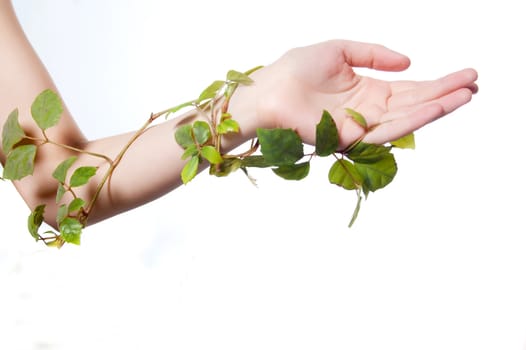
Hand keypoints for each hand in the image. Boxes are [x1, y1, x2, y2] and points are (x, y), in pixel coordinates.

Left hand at [251, 39, 477, 146]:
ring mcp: (360, 126)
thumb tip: (409, 63)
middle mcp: (368, 111)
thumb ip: (374, 54)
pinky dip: (413, 119)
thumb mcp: (340, 49)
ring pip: (405, 118)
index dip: (436, 83)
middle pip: (413, 104)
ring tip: (465, 95)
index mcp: (366, 91)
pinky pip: (386, 129)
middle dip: (444, 94)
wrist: (269, 89)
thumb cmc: (296, 69)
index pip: (408, 89)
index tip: (464, 75)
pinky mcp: (351, 139)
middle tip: (474, 84)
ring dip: (436, 108)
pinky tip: (435, 107)